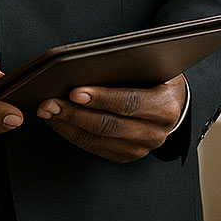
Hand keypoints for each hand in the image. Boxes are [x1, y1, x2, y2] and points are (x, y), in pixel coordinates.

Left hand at [36, 75, 187, 162]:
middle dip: (75, 113)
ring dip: (68, 125)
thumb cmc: (157, 77)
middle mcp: (156, 132)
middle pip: (109, 125)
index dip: (101, 98)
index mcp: (166, 106)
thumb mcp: (152, 66)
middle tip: (50, 102)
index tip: (74, 92)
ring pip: (98, 139)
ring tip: (48, 110)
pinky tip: (57, 121)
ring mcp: (141, 148)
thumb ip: (127, 66)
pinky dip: (72, 134)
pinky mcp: (127, 155)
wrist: (173, 102)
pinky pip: (95, 148)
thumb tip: (86, 65)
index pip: (130, 103)